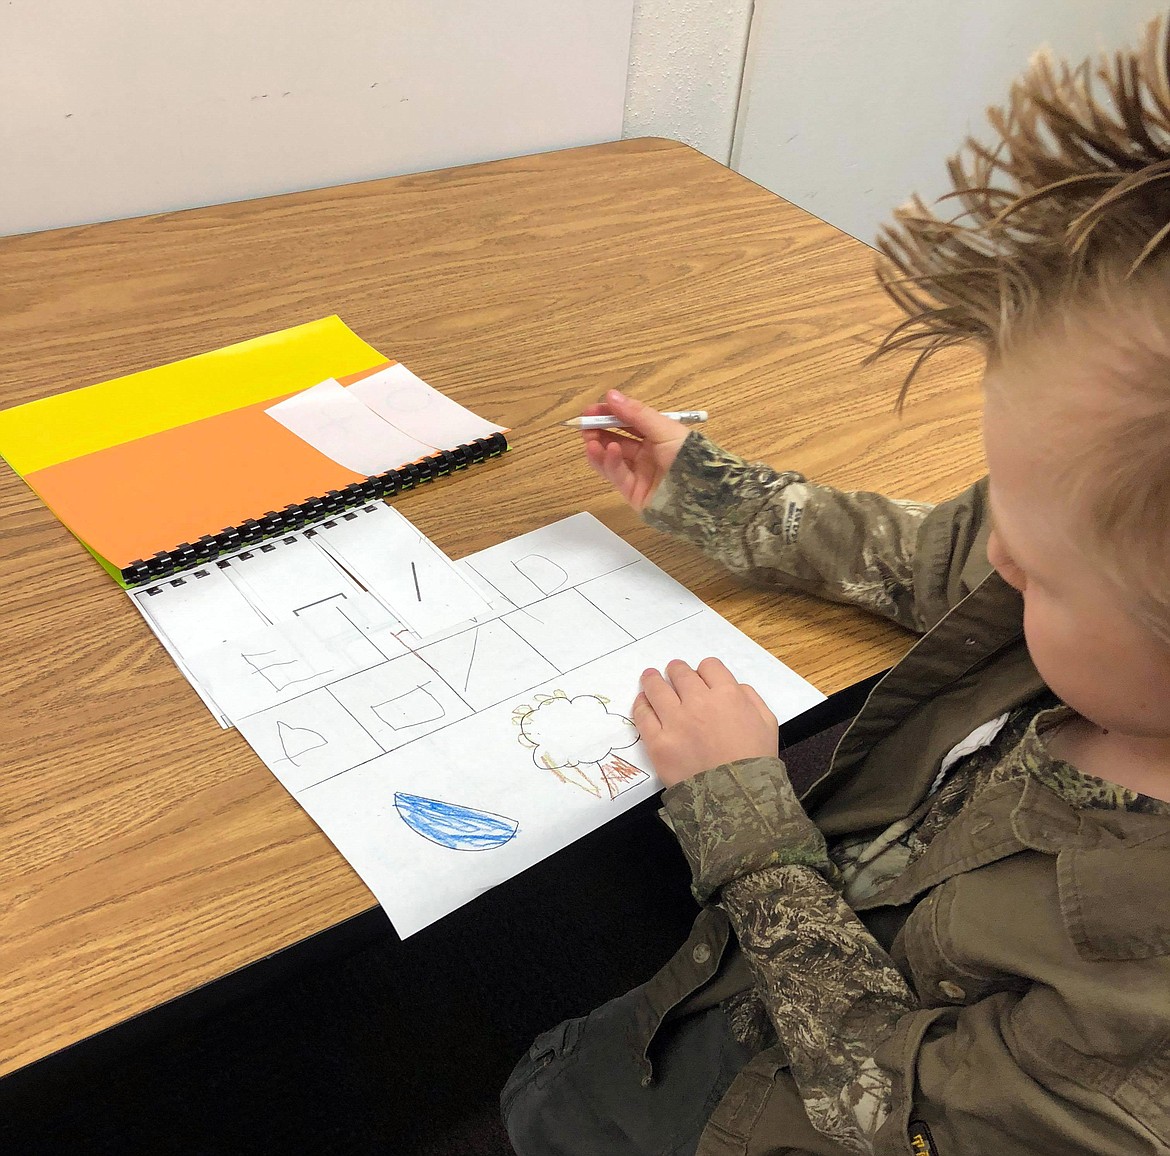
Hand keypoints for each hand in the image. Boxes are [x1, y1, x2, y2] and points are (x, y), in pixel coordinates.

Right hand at [580, 389, 688, 512]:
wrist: (700, 495)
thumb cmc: (688, 456)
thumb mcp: (665, 429)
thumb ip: (636, 414)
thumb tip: (610, 395)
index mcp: (657, 436)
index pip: (629, 422)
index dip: (610, 414)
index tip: (592, 409)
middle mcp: (647, 453)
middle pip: (616, 439)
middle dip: (599, 430)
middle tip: (584, 424)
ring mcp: (638, 473)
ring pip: (612, 458)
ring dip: (598, 447)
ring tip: (590, 438)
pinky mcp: (632, 492)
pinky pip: (616, 475)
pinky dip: (609, 462)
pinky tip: (607, 450)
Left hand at [632, 658, 778, 787]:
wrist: (737, 799)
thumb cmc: (755, 763)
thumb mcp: (767, 724)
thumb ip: (750, 698)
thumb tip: (733, 687)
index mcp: (727, 695)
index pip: (709, 666)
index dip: (705, 670)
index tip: (701, 677)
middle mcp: (699, 702)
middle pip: (680, 673)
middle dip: (676, 670)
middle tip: (673, 672)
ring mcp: (675, 721)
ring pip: (657, 688)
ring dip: (653, 679)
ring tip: (649, 677)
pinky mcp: (658, 742)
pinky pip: (643, 714)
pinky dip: (641, 704)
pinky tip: (642, 701)